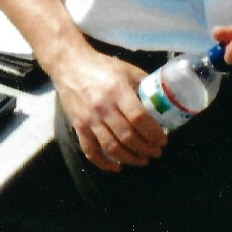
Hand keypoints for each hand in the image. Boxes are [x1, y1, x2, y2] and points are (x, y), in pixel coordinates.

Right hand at [53, 46, 163, 172]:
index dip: (154, 133)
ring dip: (130, 158)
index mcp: (118, 91)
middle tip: (156, 152)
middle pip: (127, 136)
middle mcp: (103, 107)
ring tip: (142, 160)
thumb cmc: (101, 66)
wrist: (68, 64)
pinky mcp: (78, 126)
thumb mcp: (126, 70)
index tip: (163, 140)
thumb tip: (162, 101)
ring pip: (112, 147)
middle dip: (146, 149)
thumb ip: (143, 85)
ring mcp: (89, 118)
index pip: (139, 118)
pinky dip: (104, 163)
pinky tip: (116, 167)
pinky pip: (90, 150)